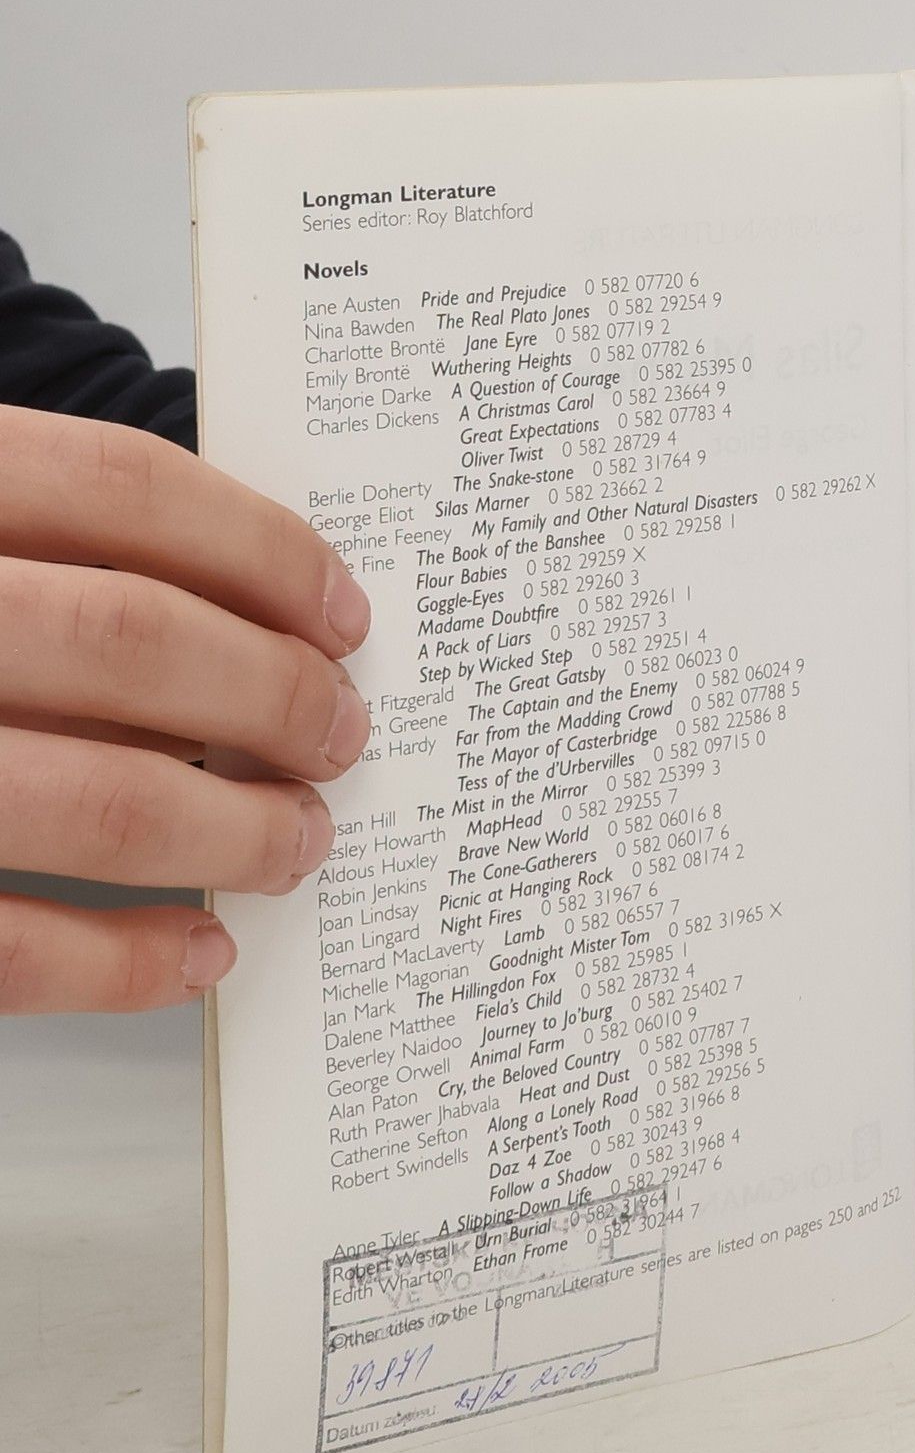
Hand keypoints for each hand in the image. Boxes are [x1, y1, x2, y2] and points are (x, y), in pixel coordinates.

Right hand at [0, 407, 370, 1013]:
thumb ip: (32, 538)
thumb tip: (248, 602)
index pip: (123, 489)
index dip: (264, 551)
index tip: (343, 613)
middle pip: (136, 643)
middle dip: (276, 699)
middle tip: (342, 733)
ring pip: (105, 804)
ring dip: (238, 832)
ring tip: (300, 839)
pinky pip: (14, 948)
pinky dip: (132, 963)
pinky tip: (201, 952)